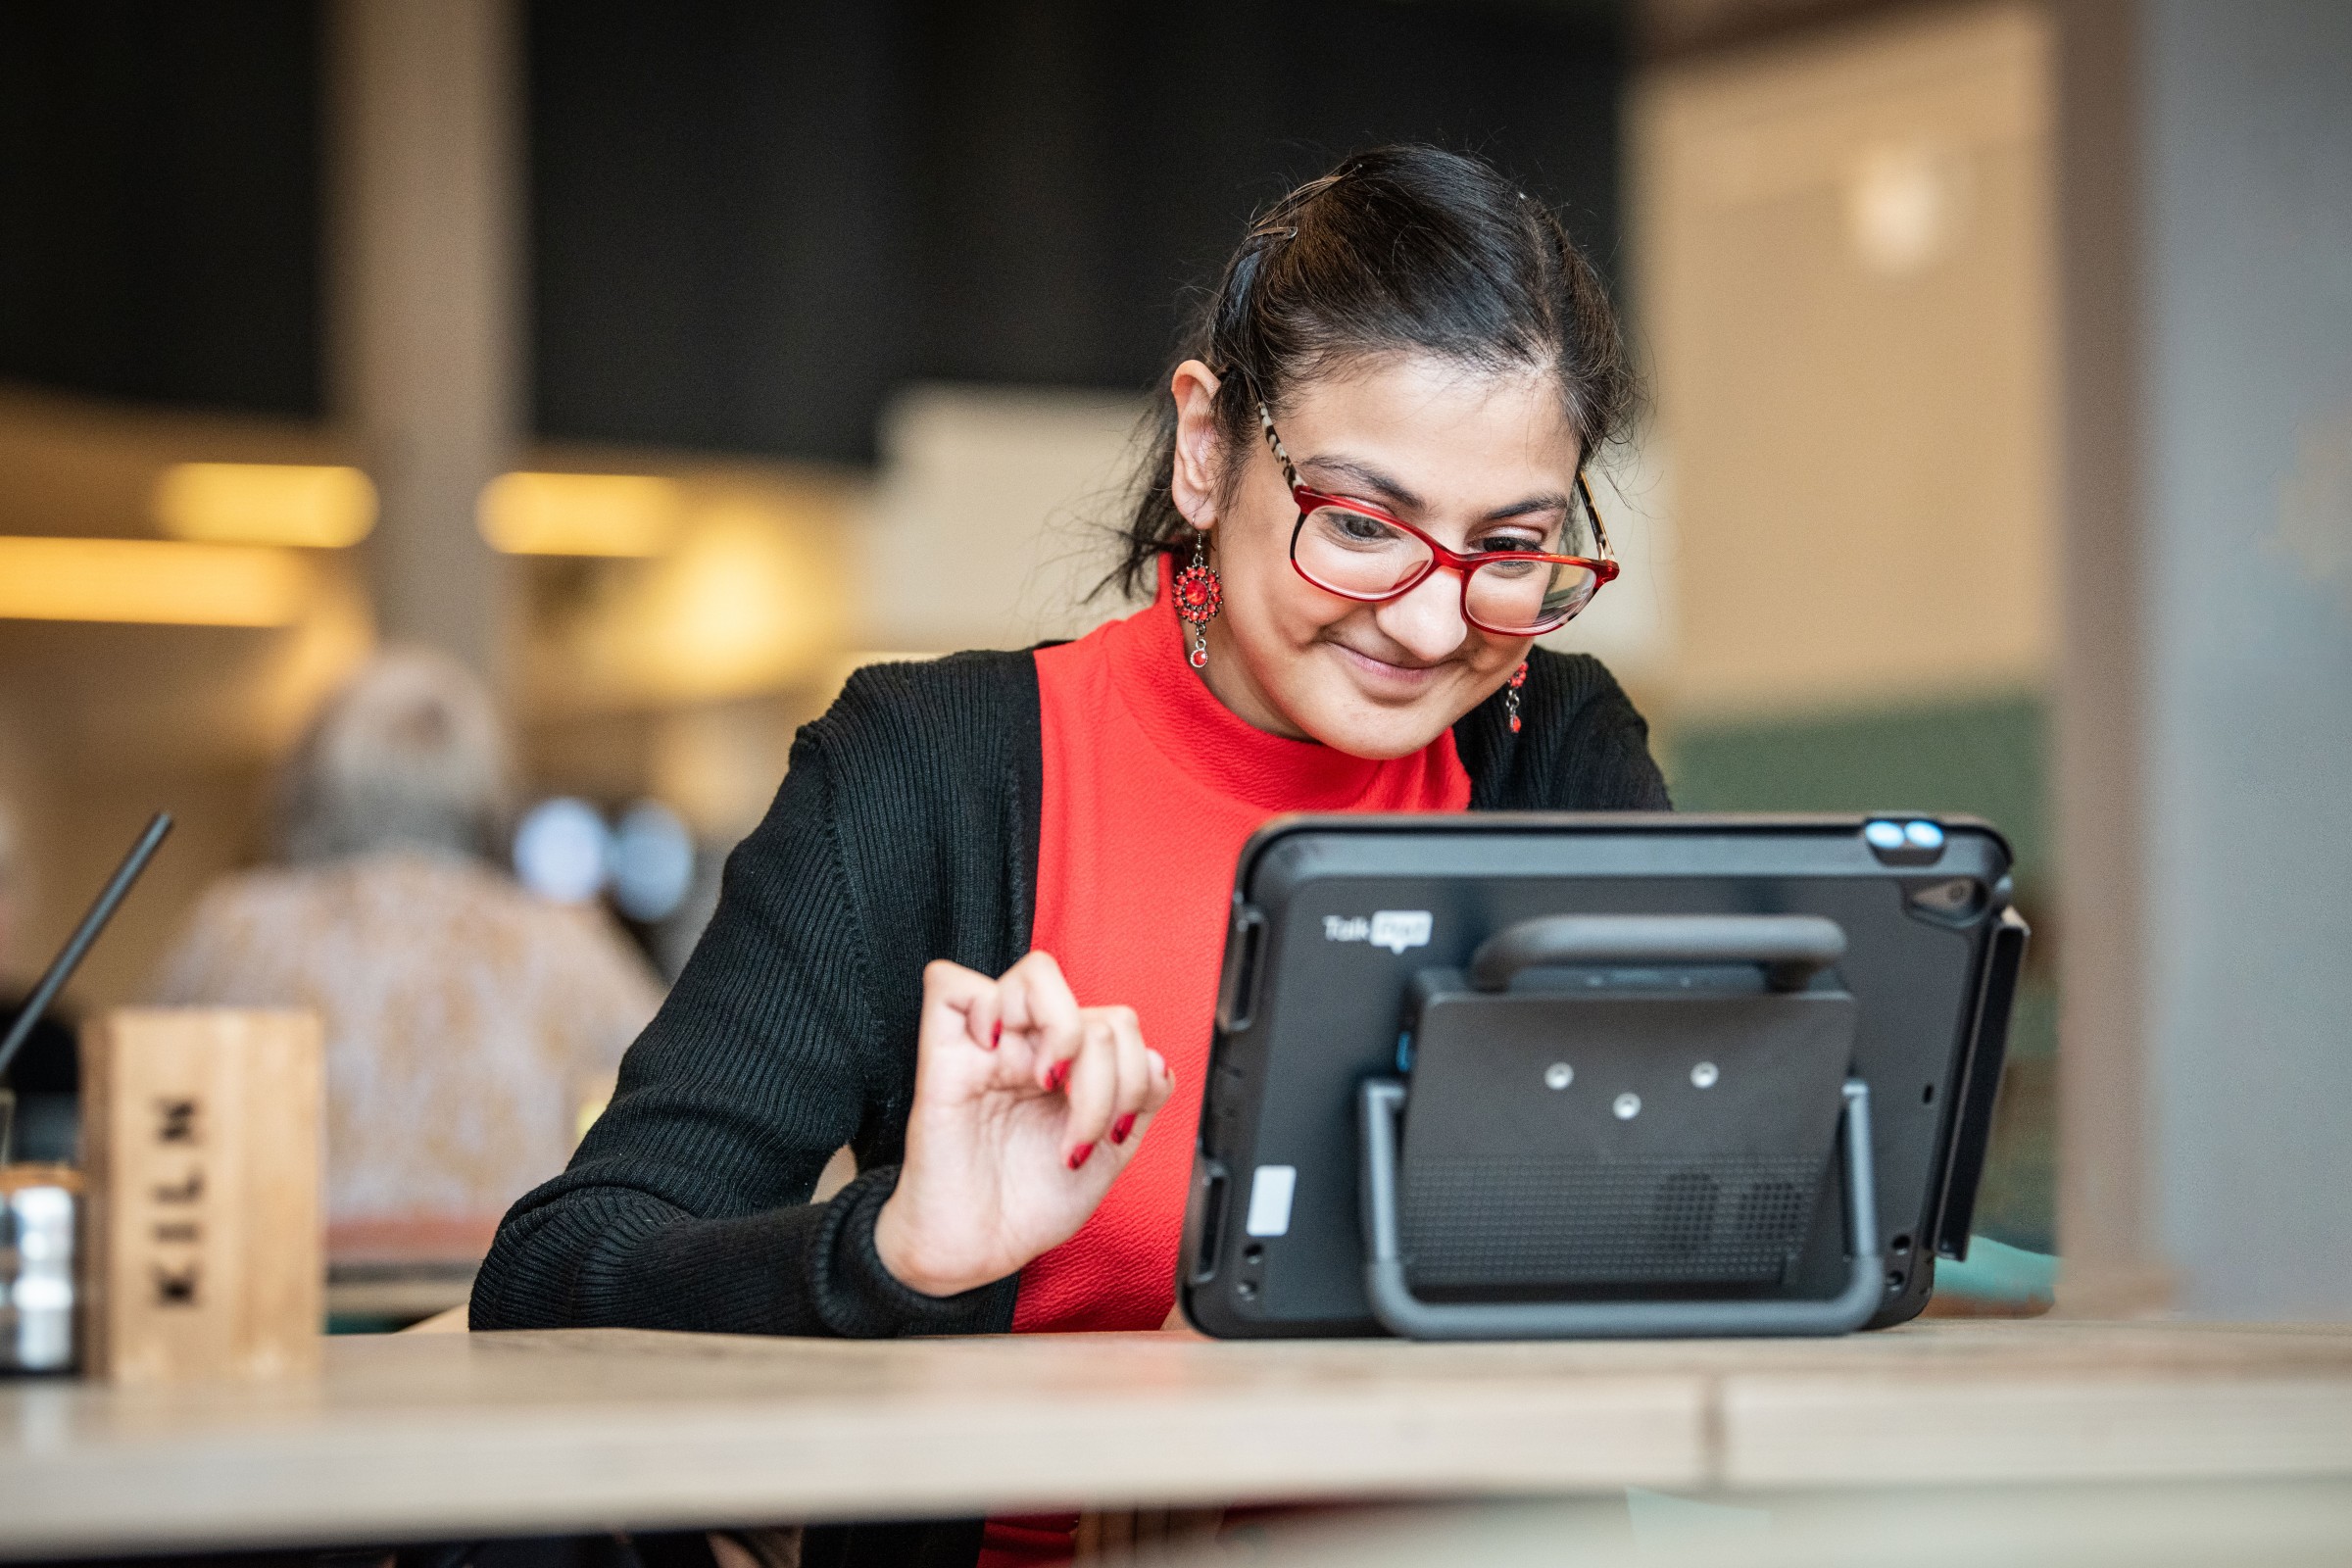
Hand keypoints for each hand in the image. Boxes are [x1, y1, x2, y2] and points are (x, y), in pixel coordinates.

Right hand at [873, 952, 1173, 1296]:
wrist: (977, 1251)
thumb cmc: (1027, 1207)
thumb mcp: (1109, 1157)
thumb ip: (1140, 1102)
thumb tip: (1154, 1056)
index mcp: (1073, 1071)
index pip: (1121, 1028)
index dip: (1134, 1078)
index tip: (1113, 1136)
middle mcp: (1034, 1051)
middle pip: (1095, 1011)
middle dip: (1107, 1082)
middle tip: (1080, 1137)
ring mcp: (991, 1048)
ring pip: (1037, 974)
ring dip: (1062, 1031)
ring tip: (1046, 1084)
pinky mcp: (942, 1057)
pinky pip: (950, 984)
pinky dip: (984, 1005)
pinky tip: (994, 1053)